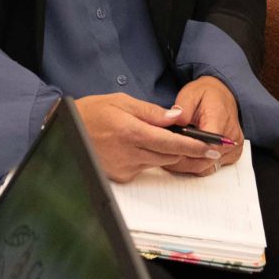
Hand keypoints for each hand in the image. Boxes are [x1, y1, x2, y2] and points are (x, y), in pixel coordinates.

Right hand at [75, 92, 200, 182]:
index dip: (194, 147)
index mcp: (131, 131)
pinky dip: (146, 157)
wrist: (66, 131)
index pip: (171, 143)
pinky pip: (144, 168)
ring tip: (151, 135)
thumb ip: (151, 112)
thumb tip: (177, 117)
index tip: (212, 148)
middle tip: (188, 138)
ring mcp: (124, 168)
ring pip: (158, 162)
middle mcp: (129, 153)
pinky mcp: (120, 177)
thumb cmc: (92, 112)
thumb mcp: (121, 102)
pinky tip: (132, 145)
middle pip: (169, 156)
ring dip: (163, 152)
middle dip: (181, 148)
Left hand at [165, 74, 243, 175]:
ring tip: (171, 154)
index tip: (169, 148)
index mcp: (221, 119)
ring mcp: (233, 148)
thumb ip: (182, 108)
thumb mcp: (190, 94)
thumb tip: (175, 122)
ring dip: (188, 164)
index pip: (206, 145)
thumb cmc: (206, 95)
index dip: (186, 150)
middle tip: (163, 154)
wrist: (223, 96)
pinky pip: (211, 167)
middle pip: (205, 160)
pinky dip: (196, 163)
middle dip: (182, 160)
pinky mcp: (232, 155)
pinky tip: (183, 156)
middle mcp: (231, 137)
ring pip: (207, 167)